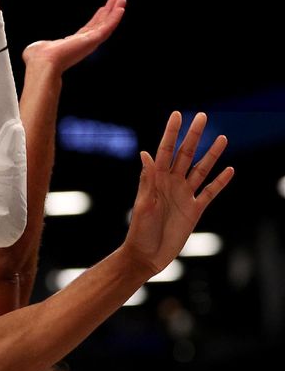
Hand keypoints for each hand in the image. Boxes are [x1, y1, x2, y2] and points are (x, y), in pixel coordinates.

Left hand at [22, 0, 125, 73]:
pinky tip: (121, 9)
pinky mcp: (93, 40)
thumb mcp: (40, 48)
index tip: (102, 10)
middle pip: (99, 25)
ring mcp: (89, 42)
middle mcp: (82, 44)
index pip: (88, 30)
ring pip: (106, 25)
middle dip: (108, 14)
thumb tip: (32, 50)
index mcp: (71, 44)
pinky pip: (107, 28)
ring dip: (114, 13)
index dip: (96, 19)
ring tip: (121, 1)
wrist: (43, 62)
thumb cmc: (39, 59)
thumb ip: (40, 47)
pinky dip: (115, 18)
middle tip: (116, 2)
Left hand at [125, 111, 233, 273]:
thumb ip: (147, 180)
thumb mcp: (142, 205)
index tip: (178, 115)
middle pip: (185, 155)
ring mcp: (183, 195)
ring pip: (201, 170)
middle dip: (194, 136)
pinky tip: (230, 169)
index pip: (165, 150)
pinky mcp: (194, 210)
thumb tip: (145, 153)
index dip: (171, 133)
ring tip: (223, 137)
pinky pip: (210, 192)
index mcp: (155, 180)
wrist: (147, 255)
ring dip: (212, 154)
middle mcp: (170, 183)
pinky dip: (220, 181)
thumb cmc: (139, 232)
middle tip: (202, 116)